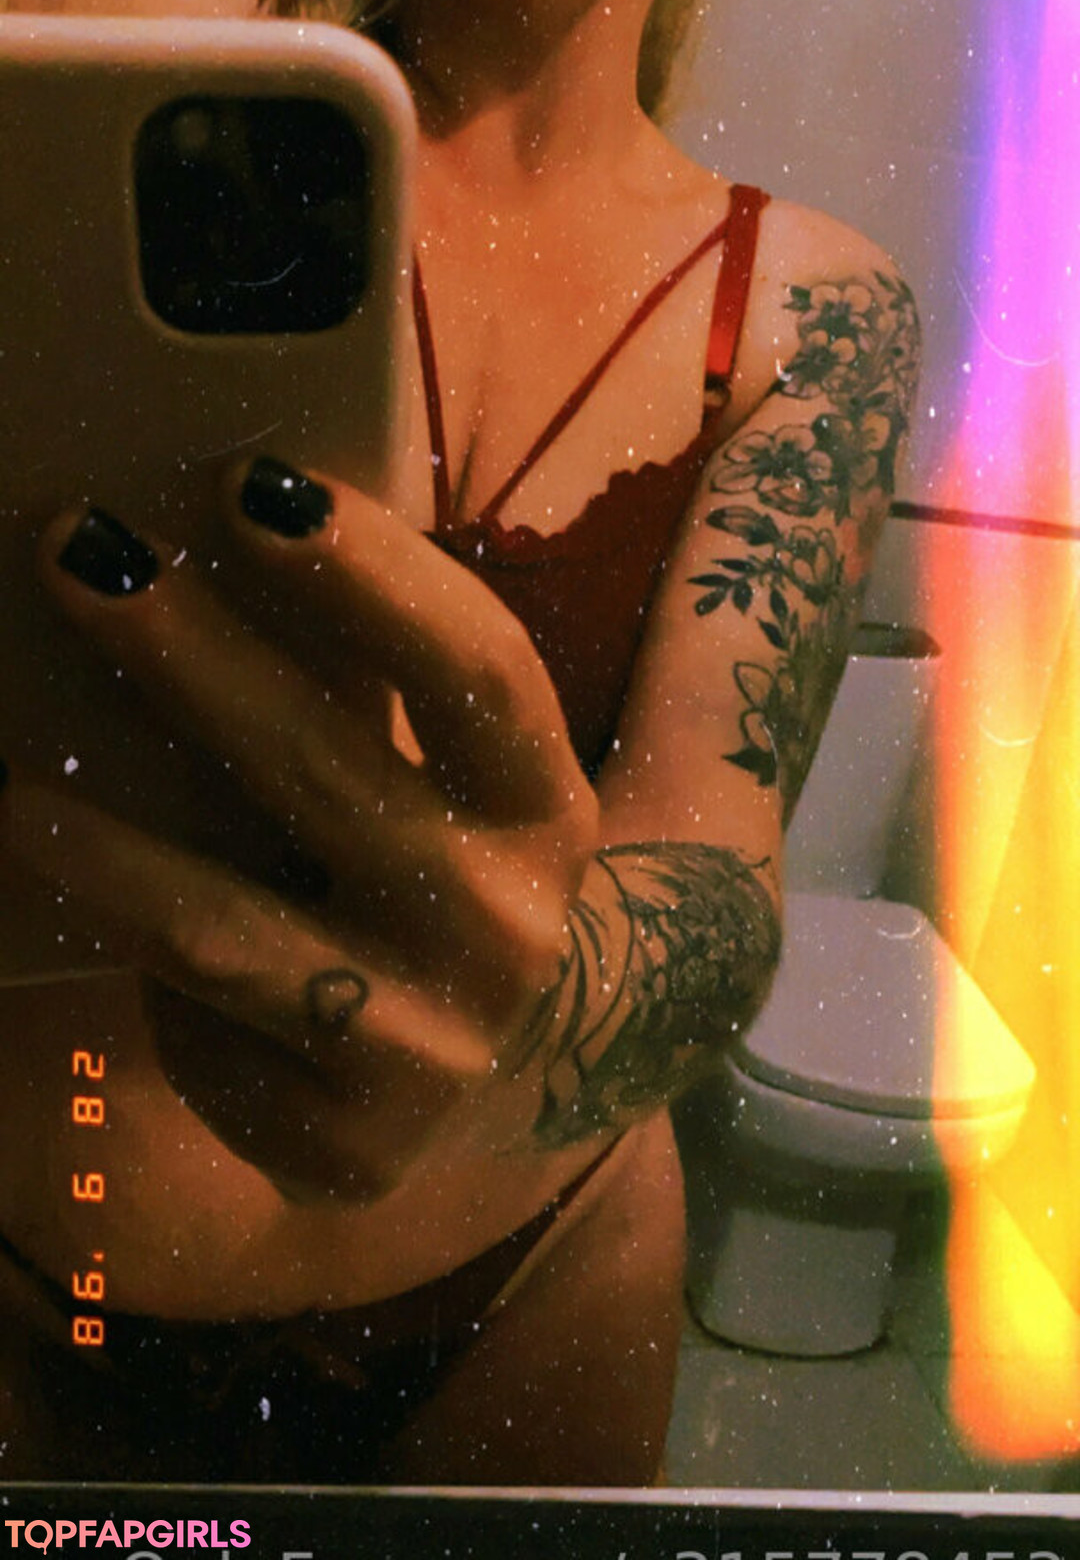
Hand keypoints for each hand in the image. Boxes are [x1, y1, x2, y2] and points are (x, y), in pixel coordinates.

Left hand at [2, 460, 597, 1198]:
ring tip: (9, 792)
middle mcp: (503, 927)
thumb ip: (365, 681)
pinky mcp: (347, 1146)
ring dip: (105, 853)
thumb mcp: (450, 776)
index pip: (475, 673)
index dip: (370, 575)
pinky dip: (134, 969)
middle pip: (330, 774)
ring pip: (225, 934)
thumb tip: (201, 542)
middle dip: (190, 657)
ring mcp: (429, 1047)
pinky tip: (91, 917)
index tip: (250, 480)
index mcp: (543, 805)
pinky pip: (203, 1037)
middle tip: (80, 552)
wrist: (510, 1058)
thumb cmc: (441, 858)